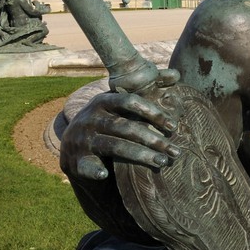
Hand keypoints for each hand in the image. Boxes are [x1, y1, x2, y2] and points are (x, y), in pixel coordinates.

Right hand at [61, 73, 181, 181]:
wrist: (73, 146)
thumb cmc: (106, 121)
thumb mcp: (118, 104)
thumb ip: (145, 89)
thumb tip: (176, 75)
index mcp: (102, 101)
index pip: (129, 102)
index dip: (152, 112)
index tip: (174, 126)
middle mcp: (91, 118)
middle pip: (126, 127)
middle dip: (153, 140)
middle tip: (175, 151)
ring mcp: (82, 139)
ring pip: (115, 146)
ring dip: (141, 156)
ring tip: (162, 162)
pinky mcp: (76, 160)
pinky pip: (87, 166)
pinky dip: (95, 170)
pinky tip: (105, 174)